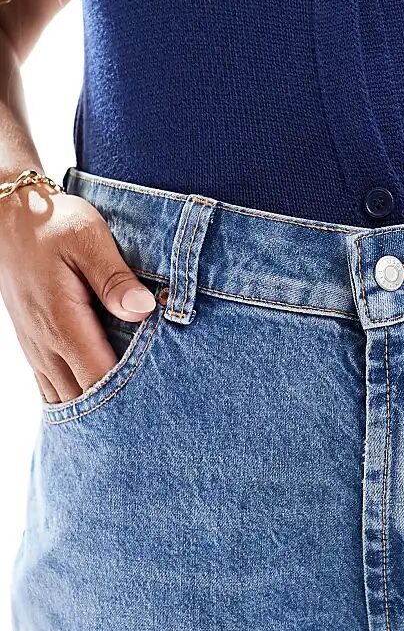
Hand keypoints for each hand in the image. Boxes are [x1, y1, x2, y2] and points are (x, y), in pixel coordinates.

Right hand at [0, 181, 155, 403]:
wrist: (7, 213)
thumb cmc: (53, 223)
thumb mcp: (88, 238)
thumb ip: (115, 278)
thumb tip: (142, 309)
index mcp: (64, 322)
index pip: (100, 379)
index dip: (131, 398)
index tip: (161, 403)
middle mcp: (46, 343)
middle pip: (85, 397)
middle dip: (119, 410)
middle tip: (156, 416)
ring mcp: (36, 347)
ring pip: (66, 398)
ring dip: (96, 408)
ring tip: (133, 415)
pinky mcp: (33, 344)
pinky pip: (52, 386)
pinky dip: (75, 399)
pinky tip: (99, 403)